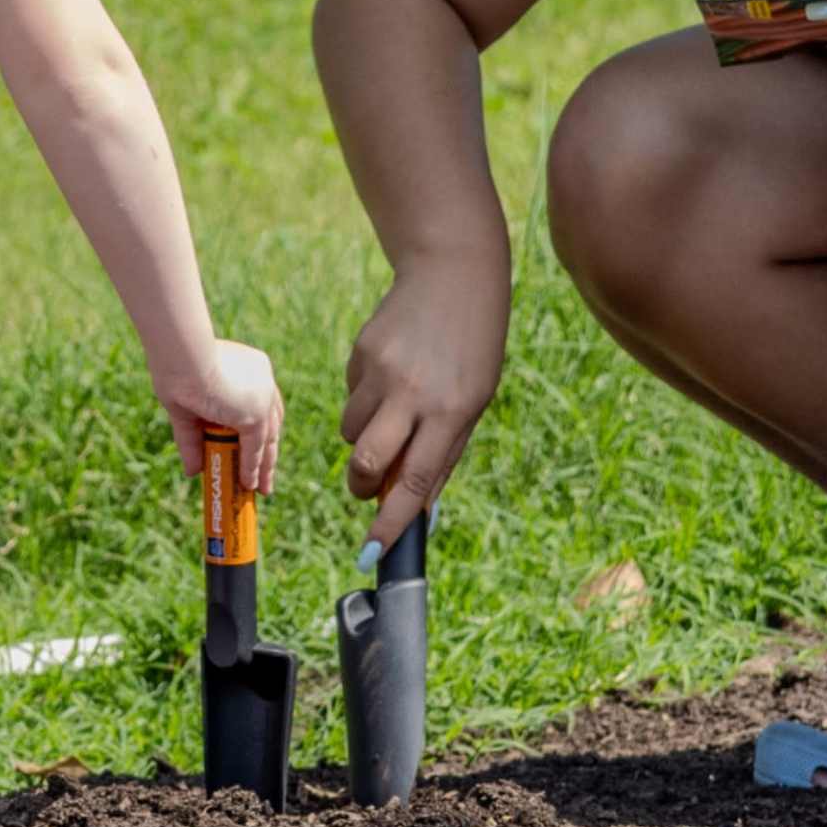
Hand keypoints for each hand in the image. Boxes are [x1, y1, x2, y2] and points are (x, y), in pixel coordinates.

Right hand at [161, 339, 284, 494]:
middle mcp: (262, 381)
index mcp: (250, 369)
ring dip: (264, 466)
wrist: (181, 358)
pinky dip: (251, 467)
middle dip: (267, 451)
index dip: (260, 427)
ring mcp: (261, 398)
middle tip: (265, 475)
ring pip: (267, 439)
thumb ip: (192, 440)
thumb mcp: (186, 410)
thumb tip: (193, 471)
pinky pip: (255, 448)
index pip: (264, 402)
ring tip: (261, 488)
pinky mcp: (255, 414)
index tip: (258, 446)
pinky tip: (249, 483)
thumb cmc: (176, 371)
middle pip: (272, 423)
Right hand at [340, 261, 506, 553]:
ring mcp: (383, 372)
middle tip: (369, 486)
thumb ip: (443, 451)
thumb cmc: (472, 348)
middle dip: (363, 486)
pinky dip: (365, 401)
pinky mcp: (361, 352)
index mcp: (451, 413)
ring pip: (351, 433)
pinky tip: (392, 374)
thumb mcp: (474, 401)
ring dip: (364, 439)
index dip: (391, 523)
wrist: (453, 273)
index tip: (371, 553)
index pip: (416, 482)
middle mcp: (414, 395)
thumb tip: (415, 505)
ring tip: (394, 411)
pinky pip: (351, 397)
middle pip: (369, 463)